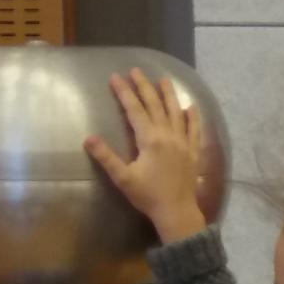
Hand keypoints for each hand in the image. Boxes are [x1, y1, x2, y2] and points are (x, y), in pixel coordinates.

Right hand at [83, 68, 207, 242]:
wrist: (177, 212)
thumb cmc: (148, 196)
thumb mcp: (123, 178)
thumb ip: (106, 157)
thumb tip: (88, 138)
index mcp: (150, 140)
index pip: (134, 109)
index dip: (124, 92)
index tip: (116, 77)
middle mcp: (168, 136)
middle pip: (155, 105)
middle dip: (144, 86)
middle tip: (136, 70)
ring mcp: (183, 143)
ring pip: (176, 112)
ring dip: (169, 94)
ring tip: (163, 80)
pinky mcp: (193, 152)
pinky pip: (194, 129)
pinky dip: (193, 117)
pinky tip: (191, 107)